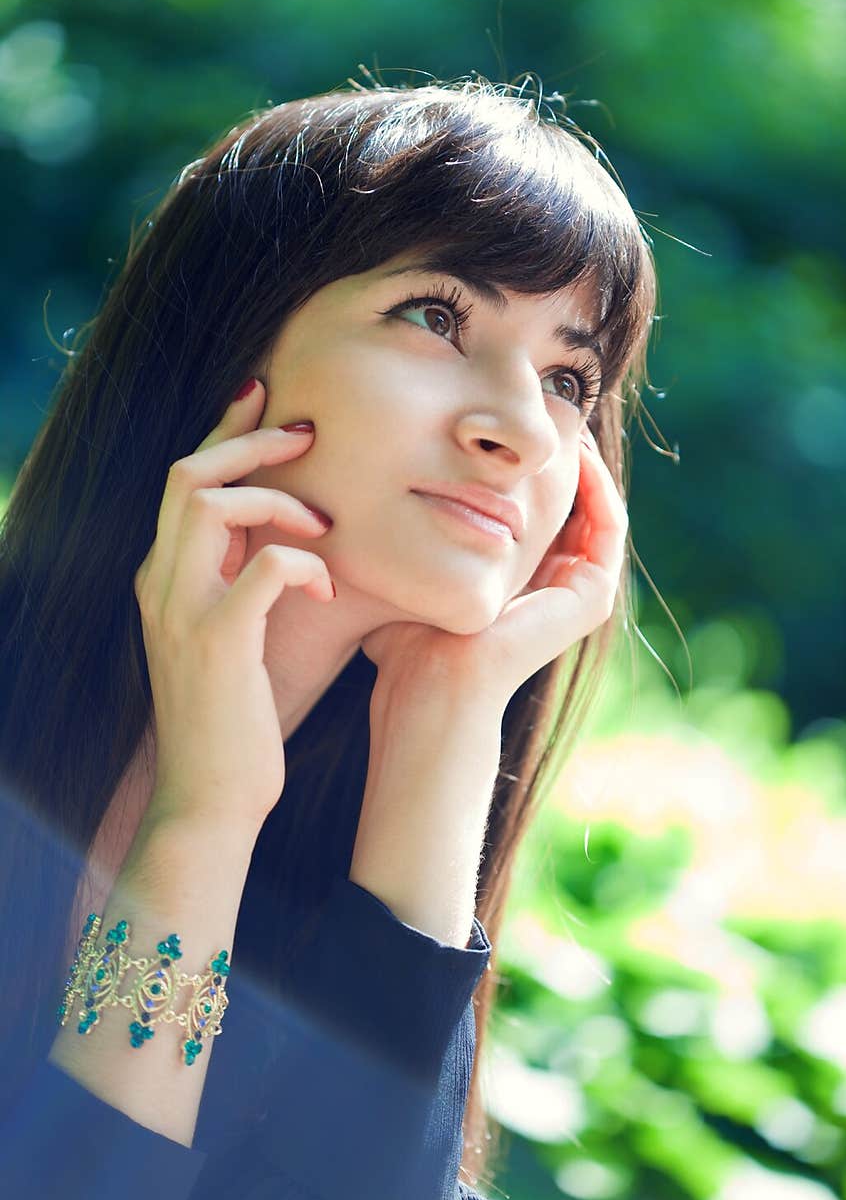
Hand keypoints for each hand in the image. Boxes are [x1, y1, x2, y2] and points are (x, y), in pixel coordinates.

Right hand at [133, 380, 335, 836]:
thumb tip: (296, 541)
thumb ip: (243, 584)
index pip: (184, 481)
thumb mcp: (233, 638)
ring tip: (325, 526)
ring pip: (207, 501)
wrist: (209, 798)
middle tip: (306, 433)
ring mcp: (182, 610)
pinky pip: (264, 567)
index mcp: (164, 577)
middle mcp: (160, 583)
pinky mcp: (218, 641)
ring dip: (278, 498)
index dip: (225, 432)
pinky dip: (303, 561)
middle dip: (248, 439)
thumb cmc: (235, 721)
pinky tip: (330, 583)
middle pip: (188, 473)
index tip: (268, 401)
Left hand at [359, 430, 628, 712]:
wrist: (432, 682)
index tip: (506, 427)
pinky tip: (576, 453)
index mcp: (518, 584)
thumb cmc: (405, 637)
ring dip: (584, 464)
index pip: (536, 513)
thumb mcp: (411, 567)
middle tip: (547, 410)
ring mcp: (579, 595)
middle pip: (569, 507)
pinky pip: (608, 527)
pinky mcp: (593, 598)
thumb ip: (408, 537)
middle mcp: (553, 588)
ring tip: (567, 423)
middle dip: (561, 458)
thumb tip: (363, 493)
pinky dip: (598, 487)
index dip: (528, 468)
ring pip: (594, 511)